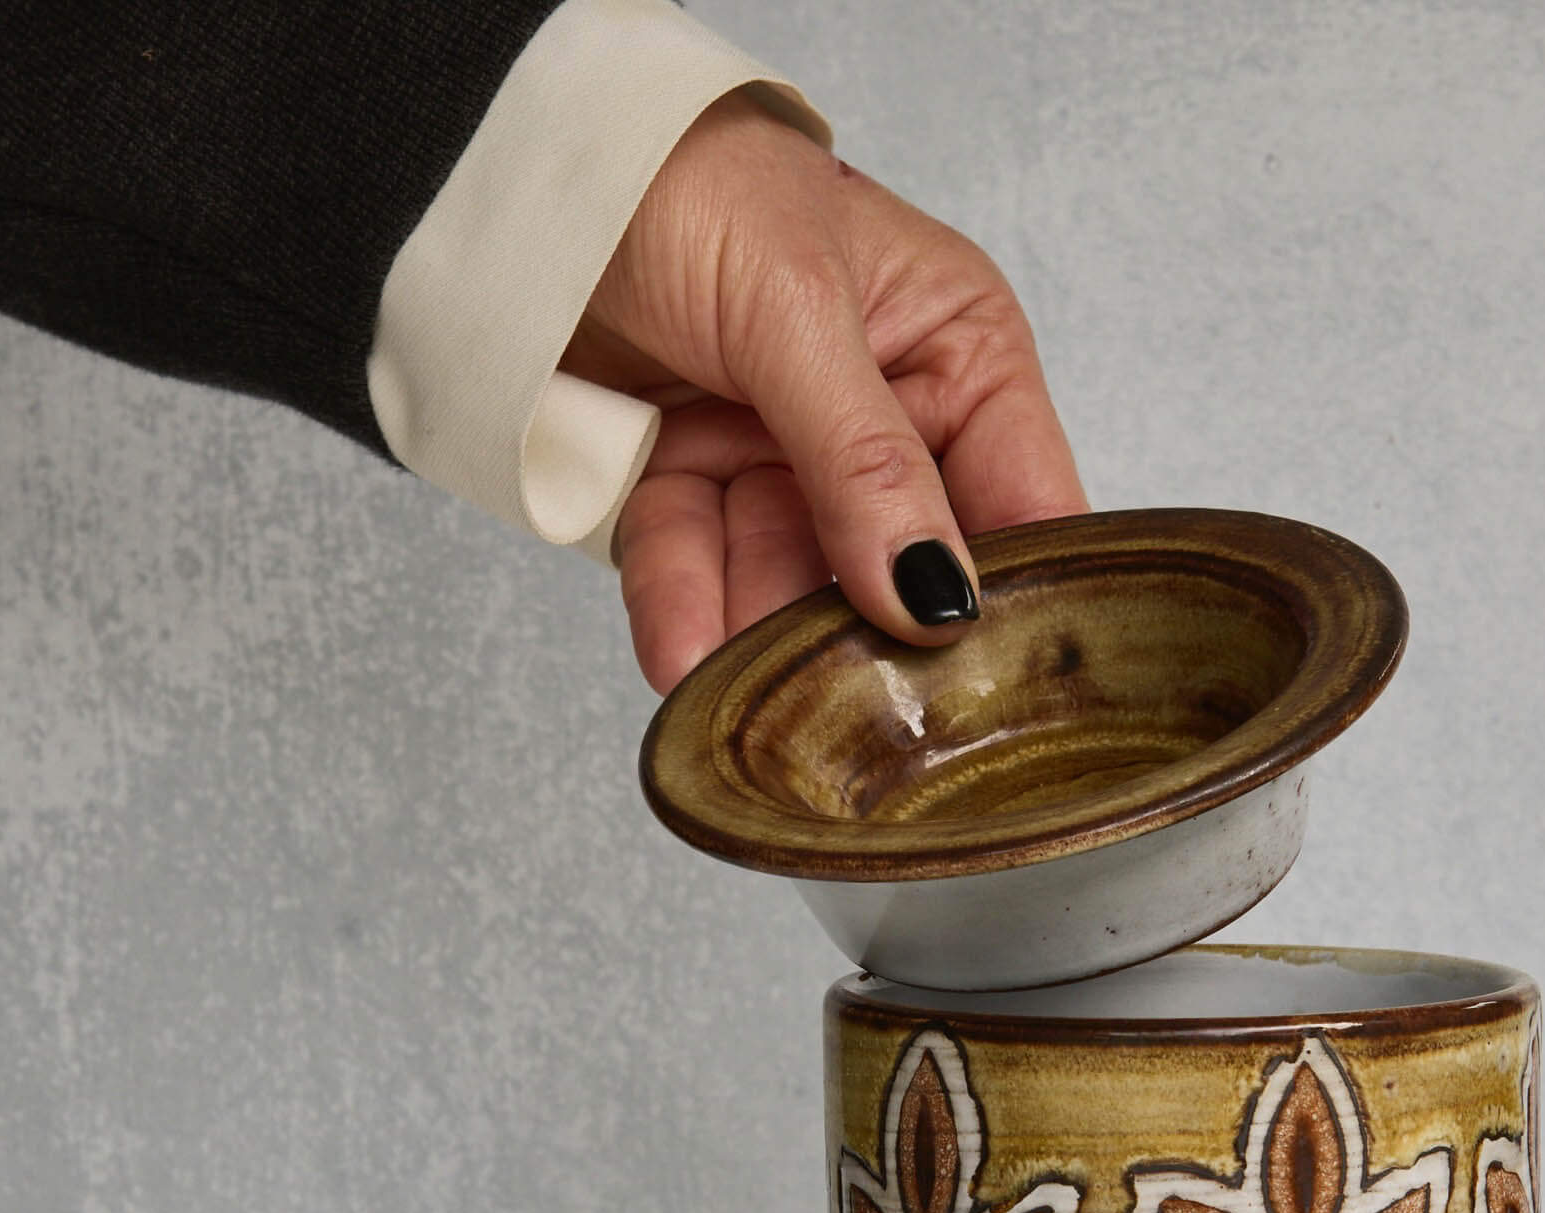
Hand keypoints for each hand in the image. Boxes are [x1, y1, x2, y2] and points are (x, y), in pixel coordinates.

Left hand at [561, 91, 1087, 692]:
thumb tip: (934, 592)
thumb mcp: (796, 311)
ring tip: (760, 693)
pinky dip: (687, 610)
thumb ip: (868, 462)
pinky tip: (687, 657)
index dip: (1015, 595)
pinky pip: (699, 566)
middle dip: (875, 636)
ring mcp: (787, 459)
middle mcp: (884, 417)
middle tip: (872, 715)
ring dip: (768, 638)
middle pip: (901, 564)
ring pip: (791, 581)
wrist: (522, 165)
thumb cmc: (687, 176)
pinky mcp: (696, 484)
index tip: (1000, 684)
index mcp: (953, 352)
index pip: (1022, 500)